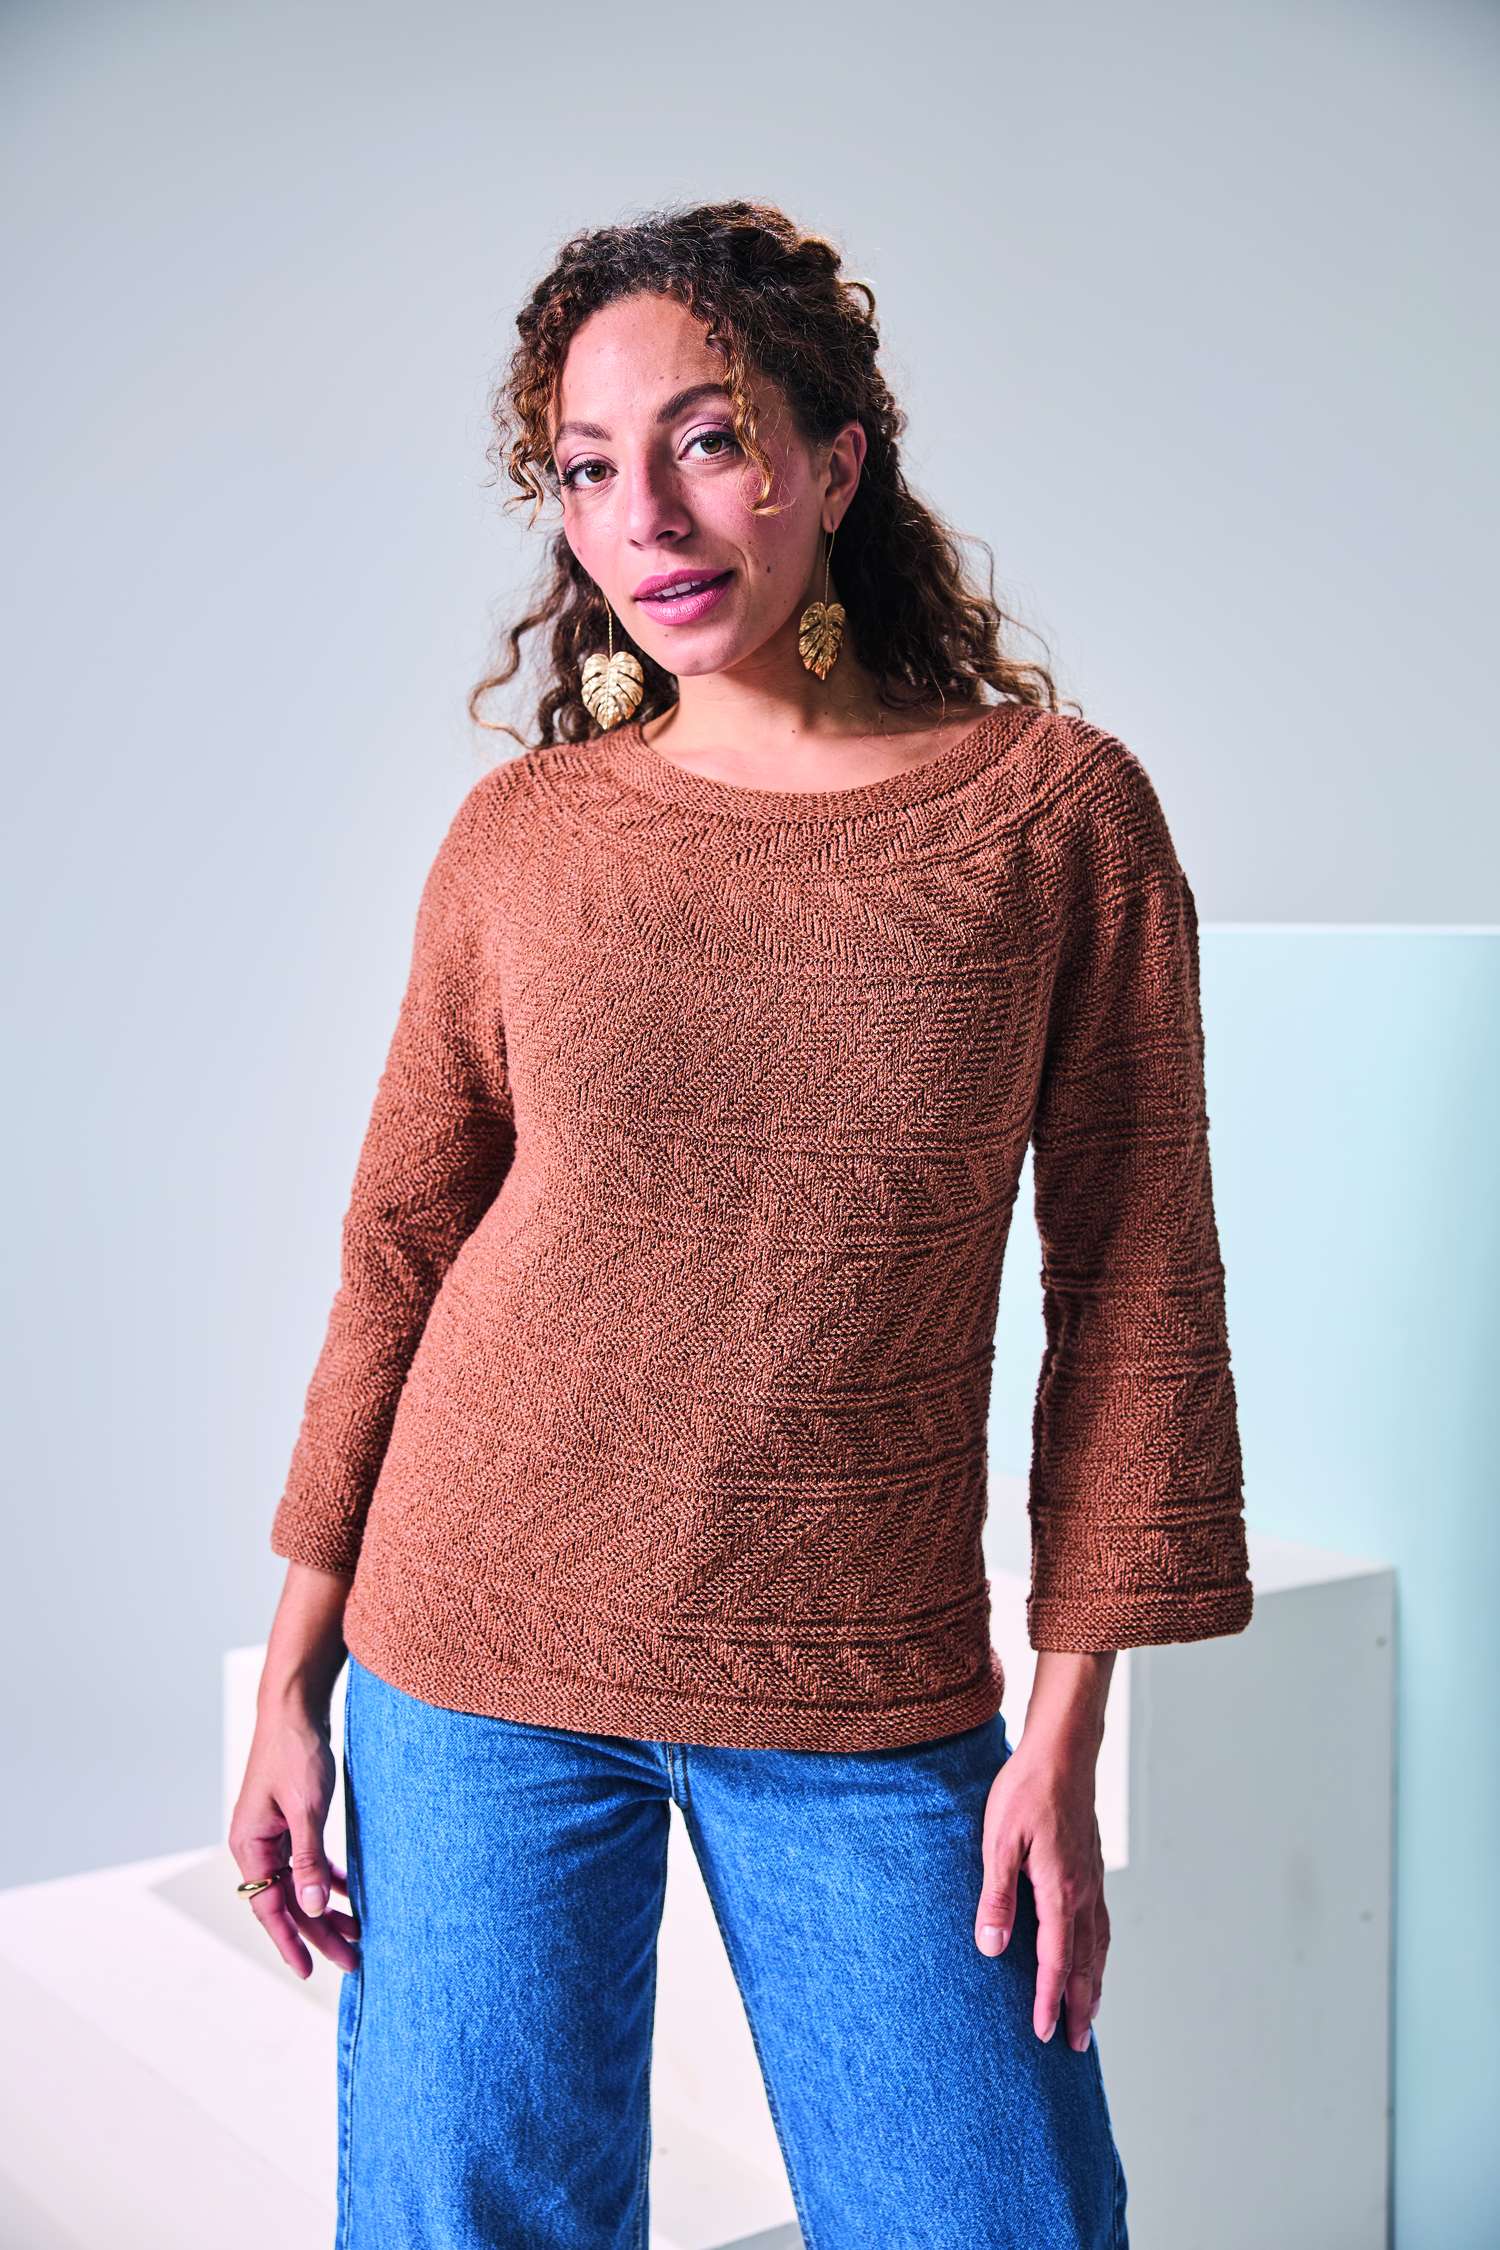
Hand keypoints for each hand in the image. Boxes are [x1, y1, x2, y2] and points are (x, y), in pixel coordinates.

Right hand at [229, 1698, 361, 1978]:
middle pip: (288, 1900)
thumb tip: (313, 1907)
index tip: (311, 1970)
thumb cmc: (296, 1751)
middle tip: (351, 1959)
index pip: (269, 1906)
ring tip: (356, 1933)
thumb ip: (308, 1860)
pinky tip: (349, 1892)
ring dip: (326, 1907)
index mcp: (250, 1844)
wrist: (295, 1705)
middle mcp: (257, 1843)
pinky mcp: (291, 1819)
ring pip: (300, 1883)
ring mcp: (273, 1832)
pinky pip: (307, 1861)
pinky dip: (327, 1877)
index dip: (291, 1940)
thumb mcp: (306, 1809)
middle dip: (318, 1931)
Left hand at [973, 1728, 1108, 2050]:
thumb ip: (996, 1897)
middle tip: (1076, 2046)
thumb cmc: (1026, 1791)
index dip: (1049, 2000)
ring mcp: (1093, 1881)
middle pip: (1086, 1964)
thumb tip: (992, 1948)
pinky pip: (1101, 1924)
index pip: (1057, 1961)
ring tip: (1089, 2014)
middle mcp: (1084, 1893)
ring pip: (1098, 1946)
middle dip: (1081, 2007)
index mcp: (1061, 1892)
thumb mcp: (999, 1842)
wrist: (1063, 1751)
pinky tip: (1092, 1957)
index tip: (1044, 2033)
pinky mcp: (1092, 1868)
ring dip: (1095, 1985)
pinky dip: (1099, 1953)